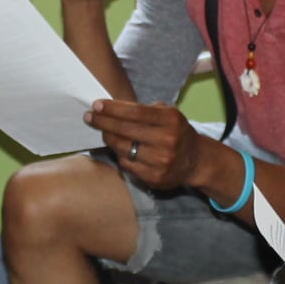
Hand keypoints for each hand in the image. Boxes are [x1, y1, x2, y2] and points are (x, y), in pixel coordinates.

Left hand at [84, 98, 223, 192]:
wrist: (195, 160)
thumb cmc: (175, 131)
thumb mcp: (167, 114)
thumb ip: (143, 110)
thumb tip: (109, 108)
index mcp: (170, 120)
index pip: (135, 112)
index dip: (113, 109)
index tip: (96, 105)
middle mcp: (167, 140)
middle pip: (126, 130)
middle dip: (103, 122)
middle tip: (89, 117)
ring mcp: (161, 161)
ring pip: (123, 148)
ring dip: (109, 138)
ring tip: (103, 131)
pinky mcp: (155, 177)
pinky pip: (127, 164)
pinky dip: (119, 154)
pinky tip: (118, 148)